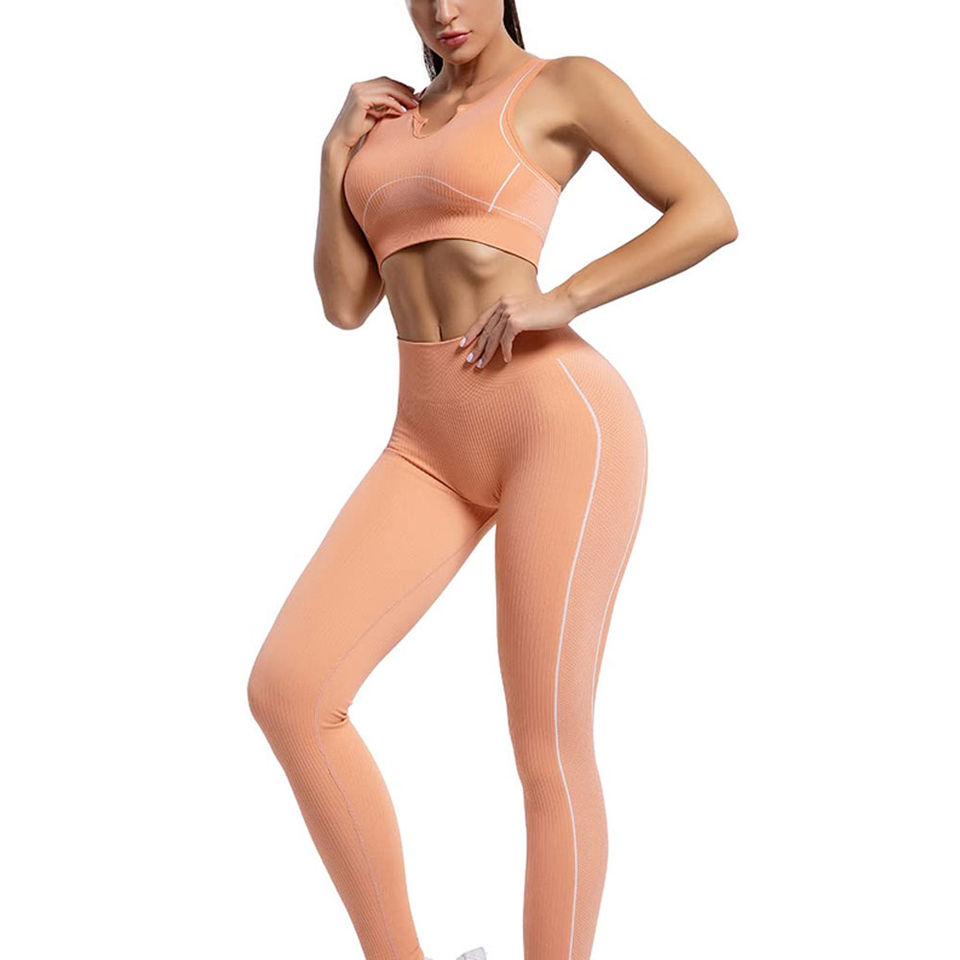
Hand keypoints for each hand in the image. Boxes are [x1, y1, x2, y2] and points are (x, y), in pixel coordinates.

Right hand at [326, 76, 419, 150]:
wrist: (343, 140)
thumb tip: (401, 105)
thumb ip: (385, 107)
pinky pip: (383, 99)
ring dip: (403, 96)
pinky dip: (395, 104)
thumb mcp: (375, 115)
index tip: (414, 93)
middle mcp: (359, 86)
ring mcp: (358, 91)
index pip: (385, 81)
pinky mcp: (360, 100)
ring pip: (387, 89)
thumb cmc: (358, 130)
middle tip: (418, 98)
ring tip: (414, 105)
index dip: (400, 86)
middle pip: (387, 82)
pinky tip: (403, 111)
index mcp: (361, 87)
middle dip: (404, 90)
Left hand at [458, 288, 577, 368]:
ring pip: (493, 338)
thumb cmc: (548, 309)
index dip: (471, 332)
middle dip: (476, 347)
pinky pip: (506, 341)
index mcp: (503, 301)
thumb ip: (512, 318)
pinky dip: (505, 351)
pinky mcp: (517, 321)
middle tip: (469, 360)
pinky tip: (507, 359)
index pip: (482, 319)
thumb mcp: (525, 310)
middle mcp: (503, 305)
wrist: (563, 302)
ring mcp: (509, 312)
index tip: (462, 343)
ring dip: (487, 353)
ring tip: (481, 364)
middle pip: (486, 330)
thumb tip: (504, 334)